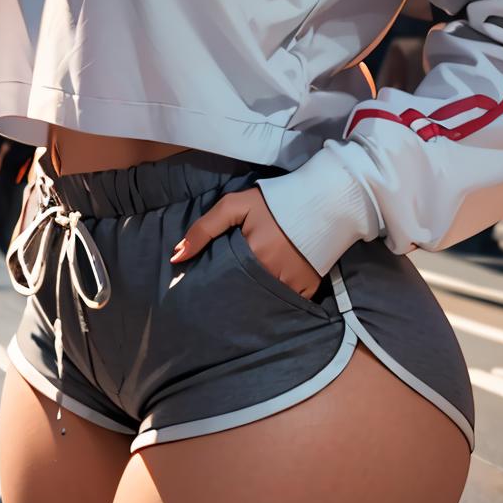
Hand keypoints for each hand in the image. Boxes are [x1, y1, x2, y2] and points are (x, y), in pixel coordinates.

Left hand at [169, 186, 320, 297]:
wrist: (326, 200)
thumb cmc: (276, 201)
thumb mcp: (237, 204)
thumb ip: (204, 228)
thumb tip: (176, 257)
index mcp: (253, 256)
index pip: (224, 282)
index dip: (215, 284)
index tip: (206, 288)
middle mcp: (273, 276)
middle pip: (243, 295)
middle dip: (233, 294)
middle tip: (225, 291)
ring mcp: (293, 286)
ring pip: (263, 302)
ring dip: (253, 299)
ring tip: (245, 293)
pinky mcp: (309, 290)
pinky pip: (286, 303)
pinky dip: (277, 299)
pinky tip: (269, 293)